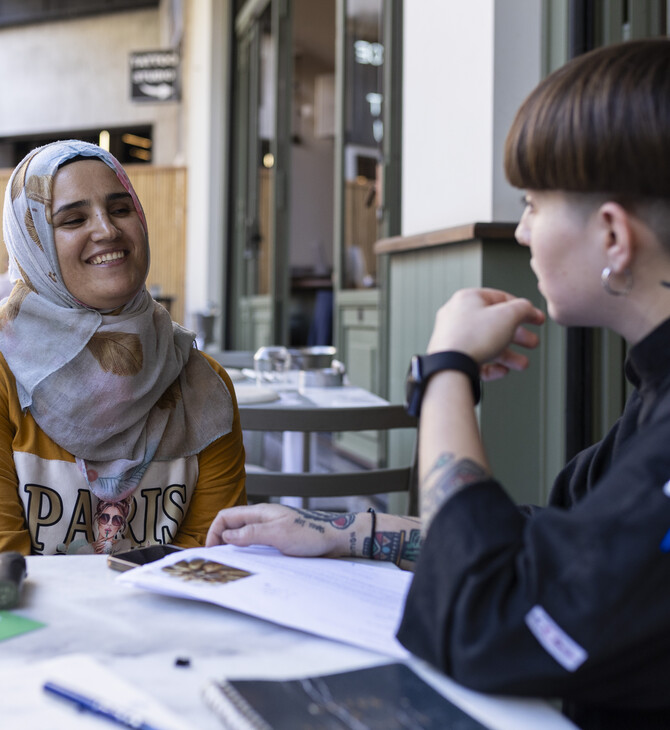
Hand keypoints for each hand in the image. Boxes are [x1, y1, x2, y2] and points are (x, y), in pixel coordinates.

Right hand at [205, 503, 350, 556]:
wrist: (337, 538)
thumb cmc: (312, 534)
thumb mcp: (278, 534)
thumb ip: (251, 533)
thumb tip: (227, 535)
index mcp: (260, 513)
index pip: (227, 516)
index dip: (214, 531)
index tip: (210, 550)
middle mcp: (263, 519)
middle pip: (232, 525)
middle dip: (220, 540)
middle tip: (216, 559)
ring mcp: (271, 529)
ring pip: (243, 535)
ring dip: (233, 547)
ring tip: (229, 563)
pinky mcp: (278, 539)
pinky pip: (256, 543)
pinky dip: (247, 552)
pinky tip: (249, 563)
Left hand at [427, 288, 544, 379]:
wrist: (450, 367)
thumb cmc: (472, 338)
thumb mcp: (508, 316)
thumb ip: (523, 309)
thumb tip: (528, 309)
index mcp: (467, 299)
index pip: (500, 299)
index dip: (522, 309)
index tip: (535, 318)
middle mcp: (457, 316)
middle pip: (494, 324)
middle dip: (517, 335)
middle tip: (531, 341)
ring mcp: (452, 338)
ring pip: (485, 344)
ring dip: (508, 354)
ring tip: (522, 363)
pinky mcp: (451, 358)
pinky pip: (475, 359)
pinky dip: (491, 365)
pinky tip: (502, 371)